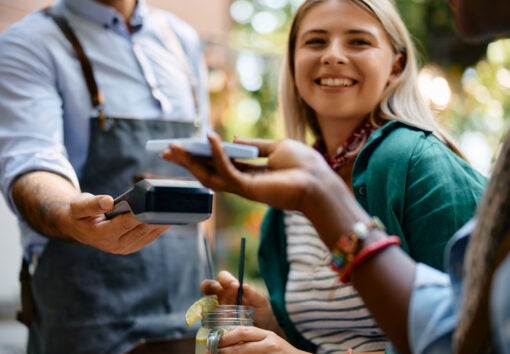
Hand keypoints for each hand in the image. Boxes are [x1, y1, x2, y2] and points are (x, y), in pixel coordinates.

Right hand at [68, 192, 169, 253]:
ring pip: (149, 235)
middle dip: (158, 218)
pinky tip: (171, 216)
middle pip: (142, 230)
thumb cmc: (78, 213)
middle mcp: (116, 245)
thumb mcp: (79, 206)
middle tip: (173, 205)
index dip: (142, 214)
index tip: (156, 205)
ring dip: (163, 223)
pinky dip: (160, 227)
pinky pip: (150, 237)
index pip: (127, 223)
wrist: (77, 227)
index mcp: (103, 235)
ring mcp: (126, 248)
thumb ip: (92, 204)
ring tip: (177, 209)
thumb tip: (108, 201)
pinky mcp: (133, 246)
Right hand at [161, 132, 333, 213]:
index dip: (202, 155)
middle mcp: (244, 182)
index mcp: (251, 172)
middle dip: (187, 161)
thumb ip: (255, 145)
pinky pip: (227, 170)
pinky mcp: (249, 189)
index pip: (221, 164)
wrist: (320, 183)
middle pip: (209, 171)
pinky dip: (216, 155)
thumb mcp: (277, 147)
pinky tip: (209, 139)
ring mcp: (245, 187)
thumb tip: (234, 139)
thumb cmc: (305, 165)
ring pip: (210, 175)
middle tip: (166, 151)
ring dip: (191, 162)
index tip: (186, 145)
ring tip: (172, 149)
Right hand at [201, 271, 280, 332]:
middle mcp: (222, 296)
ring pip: (204, 302)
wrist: (262, 331)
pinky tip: (215, 322)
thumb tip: (244, 285)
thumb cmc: (262, 312)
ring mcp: (216, 309)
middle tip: (216, 289)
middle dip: (208, 286)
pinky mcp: (215, 323)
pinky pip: (206, 319)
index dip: (224, 278)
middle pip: (208, 286)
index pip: (222, 277)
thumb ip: (253, 294)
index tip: (233, 285)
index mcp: (231, 287)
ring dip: (207, 303)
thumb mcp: (260, 302)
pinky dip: (207, 319)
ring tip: (216, 308)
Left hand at [218, 326, 308, 353]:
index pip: (243, 331)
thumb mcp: (268, 340)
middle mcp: (269, 343)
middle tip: (213, 352)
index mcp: (266, 334)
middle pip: (242, 345)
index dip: (227, 336)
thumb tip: (229, 339)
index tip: (215, 340)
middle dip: (224, 349)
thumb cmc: (280, 352)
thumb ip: (253, 339)